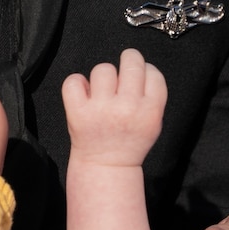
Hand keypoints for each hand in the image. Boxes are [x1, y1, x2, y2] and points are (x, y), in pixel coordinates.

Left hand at [62, 48, 166, 166]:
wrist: (107, 167)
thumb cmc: (130, 142)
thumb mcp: (154, 122)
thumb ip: (152, 96)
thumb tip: (141, 66)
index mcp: (150, 111)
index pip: (152, 72)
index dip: (145, 70)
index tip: (140, 77)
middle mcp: (127, 108)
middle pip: (131, 62)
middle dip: (128, 62)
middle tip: (123, 75)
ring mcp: (101, 110)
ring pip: (103, 69)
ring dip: (103, 77)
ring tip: (103, 92)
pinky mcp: (78, 113)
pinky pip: (74, 81)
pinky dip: (76, 84)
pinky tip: (84, 94)